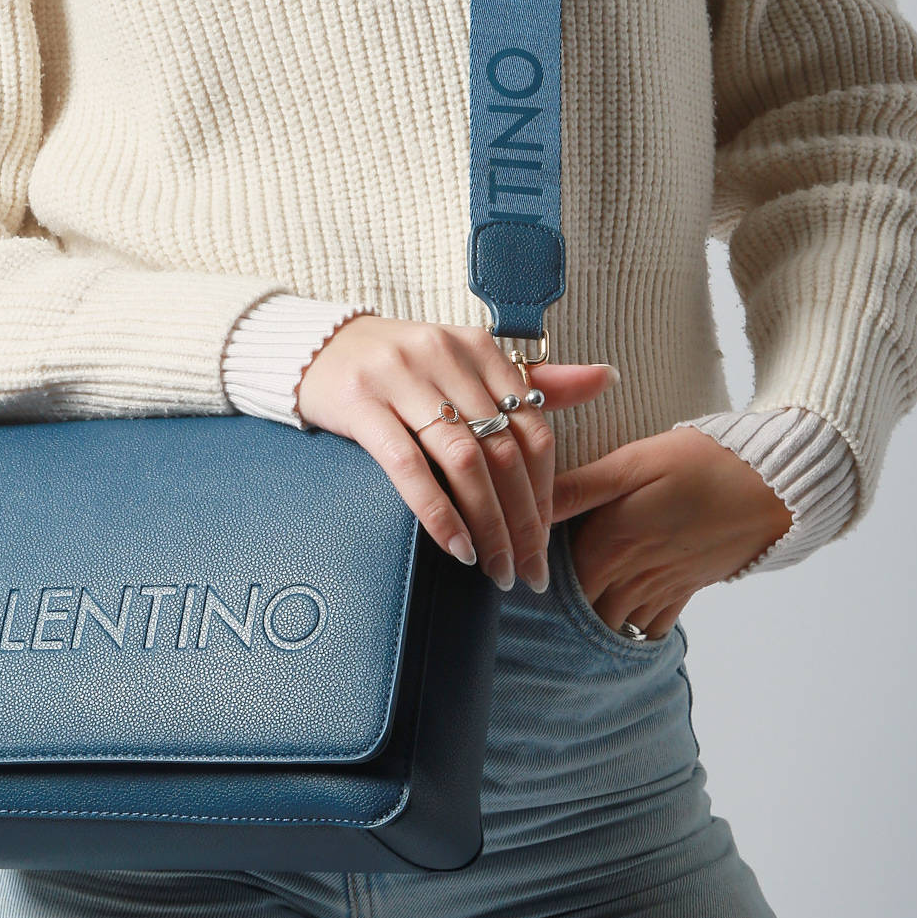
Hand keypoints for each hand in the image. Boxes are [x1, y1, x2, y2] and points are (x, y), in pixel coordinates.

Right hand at [294, 316, 618, 593]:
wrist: (311, 347)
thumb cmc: (397, 366)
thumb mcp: (463, 364)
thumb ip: (532, 378)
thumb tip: (605, 377)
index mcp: (477, 347)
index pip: (531, 426)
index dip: (546, 490)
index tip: (546, 540)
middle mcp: (444, 356)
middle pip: (503, 449)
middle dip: (522, 520)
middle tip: (528, 570)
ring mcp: (400, 377)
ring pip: (464, 460)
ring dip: (487, 524)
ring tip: (496, 568)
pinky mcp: (360, 402)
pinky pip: (408, 465)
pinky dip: (438, 511)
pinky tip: (455, 546)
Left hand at [549, 426, 795, 638]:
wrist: (773, 486)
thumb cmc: (702, 462)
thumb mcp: (636, 463)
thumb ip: (581, 488)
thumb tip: (530, 502)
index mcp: (610, 543)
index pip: (555, 576)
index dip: (536, 572)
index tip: (522, 564)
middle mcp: (632, 575)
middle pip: (581, 608)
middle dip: (559, 605)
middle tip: (537, 599)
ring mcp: (662, 587)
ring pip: (614, 624)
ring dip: (593, 620)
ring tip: (573, 609)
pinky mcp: (687, 588)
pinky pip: (652, 627)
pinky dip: (634, 629)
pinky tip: (622, 614)